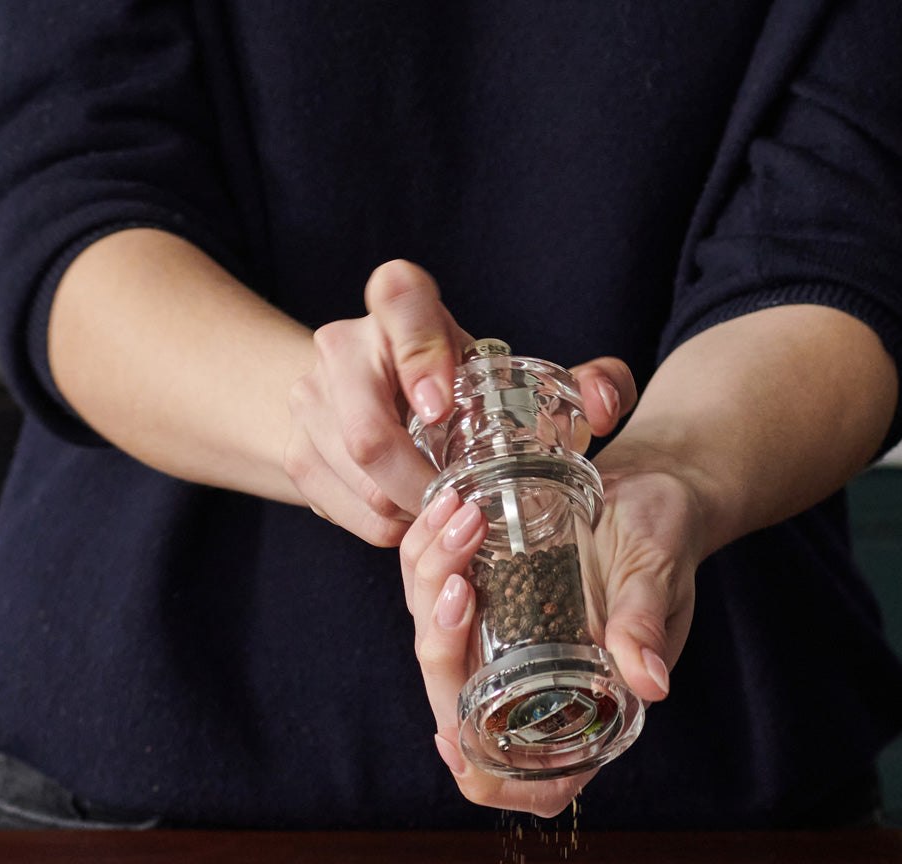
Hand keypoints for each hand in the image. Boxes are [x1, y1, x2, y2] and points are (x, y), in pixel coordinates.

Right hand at [284, 259, 633, 546]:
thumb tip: (604, 404)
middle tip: (465, 505)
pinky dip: (388, 526)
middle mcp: (344, 342)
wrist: (381, 403)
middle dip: (423, 484)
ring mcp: (310, 398)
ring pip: (354, 480)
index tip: (443, 408)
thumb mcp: (525, 381)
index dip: (421, 352)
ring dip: (409, 511)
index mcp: (401, 303)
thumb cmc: (467, 391)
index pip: (400, 300)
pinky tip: (418, 518)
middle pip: (366, 431)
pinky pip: (344, 507)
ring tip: (449, 512)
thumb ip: (589, 385)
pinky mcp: (296, 451)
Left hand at [400, 460, 701, 818]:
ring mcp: (502, 638)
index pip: (535, 780)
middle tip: (458, 583)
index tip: (452, 742)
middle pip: (459, 705)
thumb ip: (644, 626)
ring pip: (434, 641)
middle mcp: (536, 680)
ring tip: (464, 523)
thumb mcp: (658, 578)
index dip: (487, 779)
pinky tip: (446, 511)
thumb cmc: (667, 539)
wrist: (651, 487)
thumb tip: (651, 684)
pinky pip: (432, 589)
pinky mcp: (484, 594)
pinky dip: (427, 552)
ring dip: (430, 583)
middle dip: (440, 647)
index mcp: (588, 701)